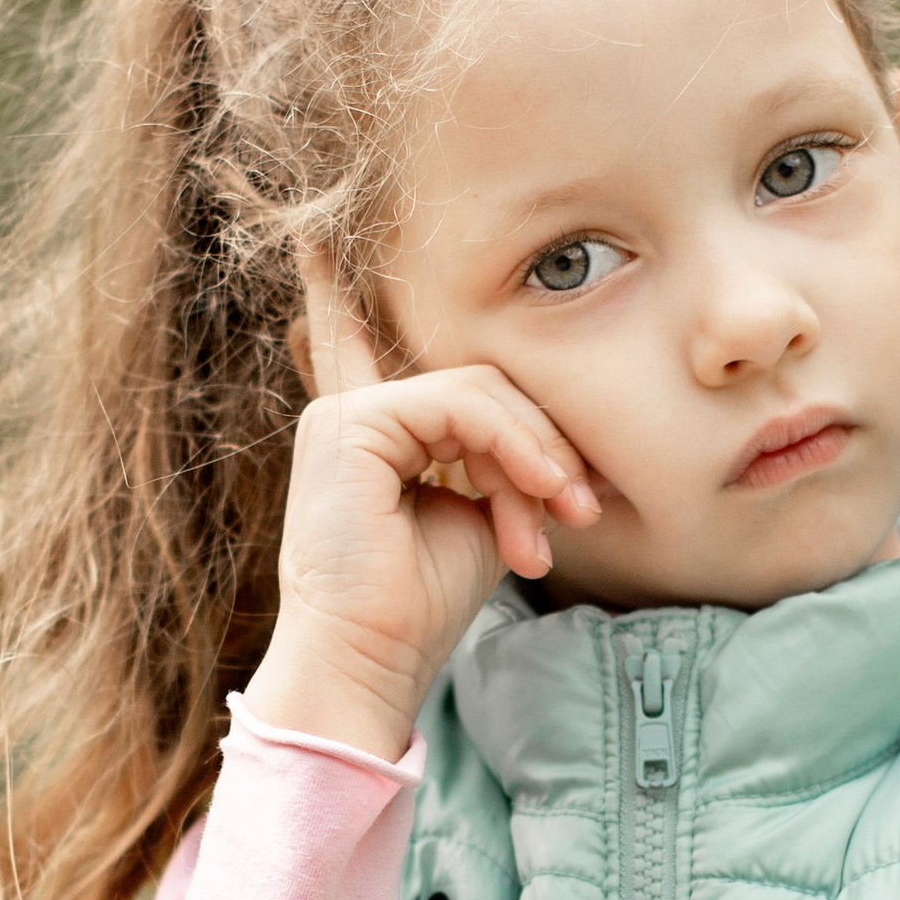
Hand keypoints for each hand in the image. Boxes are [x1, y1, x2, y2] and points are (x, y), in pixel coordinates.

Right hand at [244, 267, 600, 758]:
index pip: (359, 347)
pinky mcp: (351, 425)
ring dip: (537, 457)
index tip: (317, 238)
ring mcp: (345, 416)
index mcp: (369, 436)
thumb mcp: (478, 519)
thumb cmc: (421, 607)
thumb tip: (548, 446)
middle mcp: (350, 416)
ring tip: (565, 515)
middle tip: (582, 508)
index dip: (339, 296)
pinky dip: (515, 450)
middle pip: (477, 385)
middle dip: (541, 444)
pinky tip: (539, 495)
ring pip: (479, 392)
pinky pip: (462, 407)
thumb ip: (498, 462)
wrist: (371, 660)